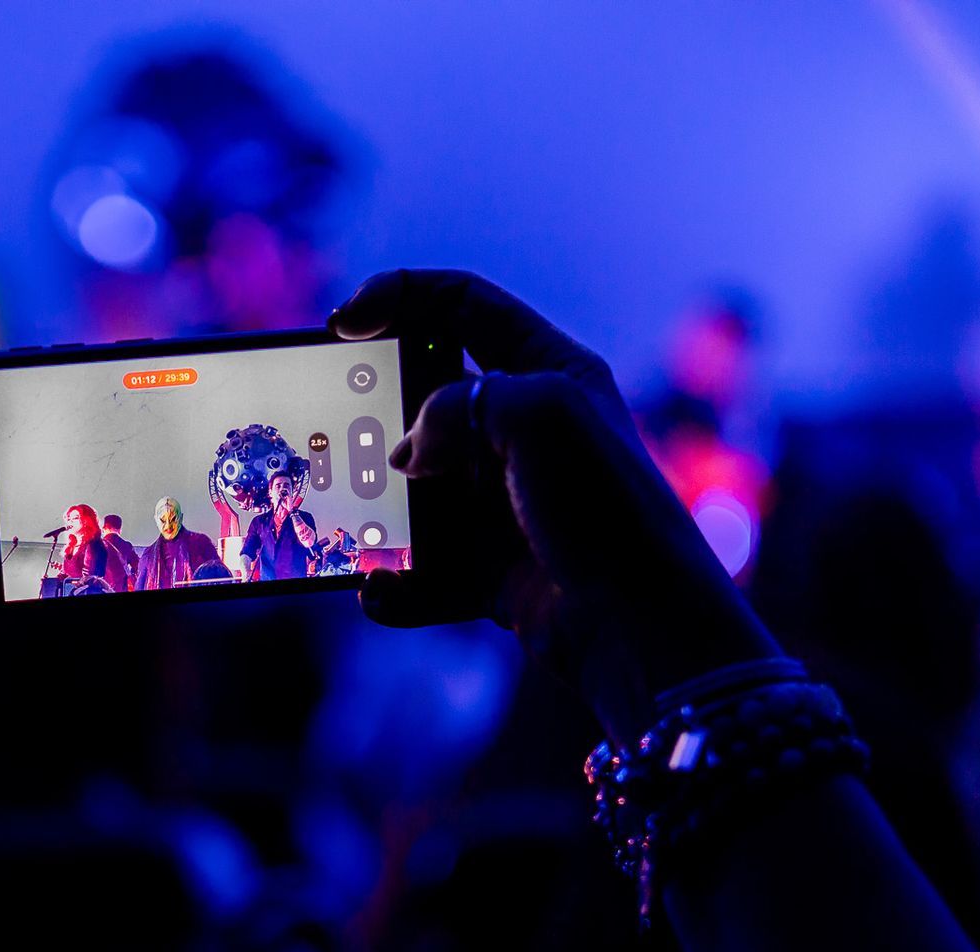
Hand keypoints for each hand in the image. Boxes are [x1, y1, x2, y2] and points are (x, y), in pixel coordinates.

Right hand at [331, 268, 777, 738]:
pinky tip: (381, 592)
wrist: (641, 628)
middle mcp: (527, 433)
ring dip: (380, 511)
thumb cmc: (606, 509)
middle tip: (338, 434)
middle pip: (428, 402)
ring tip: (354, 527)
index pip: (465, 306)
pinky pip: (426, 569)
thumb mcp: (540, 416)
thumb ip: (458, 404)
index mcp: (551, 374)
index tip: (342, 320)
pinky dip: (399, 584)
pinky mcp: (493, 569)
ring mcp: (507, 503)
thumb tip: (408, 451)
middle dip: (378, 419)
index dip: (400, 296)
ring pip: (417, 492)